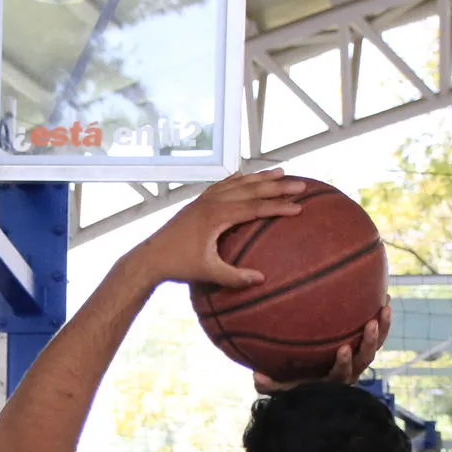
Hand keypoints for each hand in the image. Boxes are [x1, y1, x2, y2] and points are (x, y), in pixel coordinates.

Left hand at [125, 168, 305, 288]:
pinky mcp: (198, 203)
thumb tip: (262, 279)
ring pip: (238, 183)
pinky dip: (238, 179)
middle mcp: (211, 202)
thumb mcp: (208, 273)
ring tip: (281, 172)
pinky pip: (223, 185)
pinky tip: (246, 176)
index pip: (254, 208)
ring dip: (260, 177)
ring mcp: (204, 200)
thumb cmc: (179, 266)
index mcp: (216, 216)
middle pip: (251, 189)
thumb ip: (234, 276)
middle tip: (301, 184)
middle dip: (277, 186)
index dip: (278, 206)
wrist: (150, 257)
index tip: (299, 207)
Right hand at [253, 304, 391, 392]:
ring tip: (384, 307)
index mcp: (334, 381)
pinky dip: (383, 318)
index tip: (343, 349)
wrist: (318, 383)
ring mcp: (360, 359)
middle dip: (368, 342)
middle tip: (370, 324)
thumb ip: (271, 385)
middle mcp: (351, 372)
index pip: (341, 373)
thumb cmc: (298, 383)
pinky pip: (378, 334)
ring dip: (382, 327)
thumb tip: (256, 377)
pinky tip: (385, 298)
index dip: (344, 362)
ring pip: (376, 345)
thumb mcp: (283, 386)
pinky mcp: (365, 347)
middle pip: (365, 359)